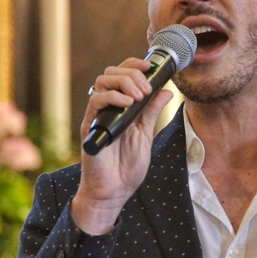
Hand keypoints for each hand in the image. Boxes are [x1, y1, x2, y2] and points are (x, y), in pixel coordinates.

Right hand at [71, 58, 172, 233]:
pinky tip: (127, 104)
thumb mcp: (145, 135)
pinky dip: (113, 97)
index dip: (135, 65)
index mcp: (120, 107)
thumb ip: (152, 112)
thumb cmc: (126, 167)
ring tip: (138, 96)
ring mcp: (97, 116)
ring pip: (102, 81)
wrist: (114, 192)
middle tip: (146, 89)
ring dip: (124, 82)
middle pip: (112, 72)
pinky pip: (95, 101)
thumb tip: (166, 90)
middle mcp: (107, 108)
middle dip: (132, 73)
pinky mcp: (90, 127)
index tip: (151, 66)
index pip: (123, 75)